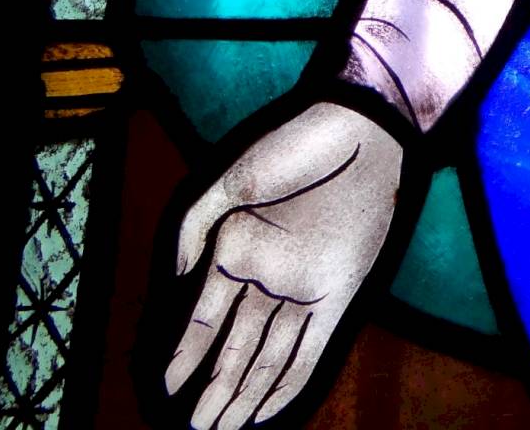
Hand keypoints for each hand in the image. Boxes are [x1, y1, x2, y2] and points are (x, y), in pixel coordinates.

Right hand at [164, 103, 402, 428]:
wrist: (361, 130)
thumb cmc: (296, 145)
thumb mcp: (234, 178)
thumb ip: (195, 226)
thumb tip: (178, 277)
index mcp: (237, 249)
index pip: (205, 318)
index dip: (187, 353)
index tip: (168, 385)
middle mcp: (268, 274)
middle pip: (236, 346)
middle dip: (216, 389)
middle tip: (198, 427)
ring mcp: (303, 285)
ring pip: (267, 354)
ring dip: (246, 393)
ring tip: (223, 428)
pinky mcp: (339, 290)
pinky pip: (311, 347)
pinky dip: (289, 379)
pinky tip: (268, 406)